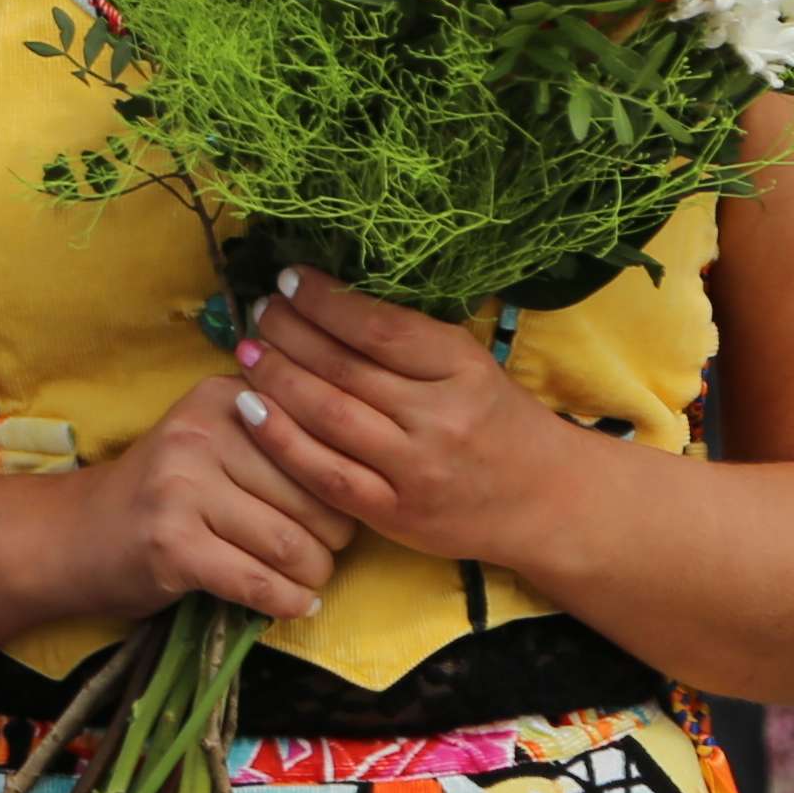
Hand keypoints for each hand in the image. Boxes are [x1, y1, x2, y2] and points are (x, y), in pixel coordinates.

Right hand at [65, 373, 356, 627]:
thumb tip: (366, 473)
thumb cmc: (162, 494)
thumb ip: (276, 440)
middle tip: (327, 553)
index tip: (344, 506)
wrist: (74, 536)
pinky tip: (294, 605)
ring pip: (291, 542)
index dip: (343, 480)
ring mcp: (182, 488)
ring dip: (313, 574)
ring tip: (310, 580)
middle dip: (334, 536)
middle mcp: (201, 433)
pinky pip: (257, 581)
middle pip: (312, 493)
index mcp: (222, 397)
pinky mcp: (172, 546)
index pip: (318, 435)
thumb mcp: (213, 442)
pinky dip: (287, 602)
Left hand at [232, 271, 588, 571]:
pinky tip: (249, 409)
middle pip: (344, 368)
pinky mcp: (395, 513)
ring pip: (328, 416)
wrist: (546, 501)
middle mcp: (439, 417)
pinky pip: (324, 474)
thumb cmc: (499, 421)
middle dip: (289, 333)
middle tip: (259, 311)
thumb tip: (330, 300)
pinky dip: (280, 440)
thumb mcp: (471, 367)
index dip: (326, 301)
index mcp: (462, 368)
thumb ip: (412, 342)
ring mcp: (415, 469)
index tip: (291, 279)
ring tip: (247, 351)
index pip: (380, 327)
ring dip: (276, 378)